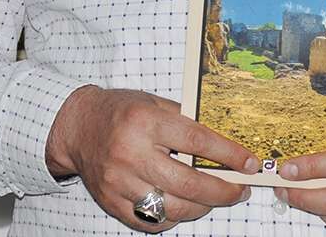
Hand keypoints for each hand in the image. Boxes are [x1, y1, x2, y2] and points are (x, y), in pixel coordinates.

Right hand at [45, 86, 260, 231]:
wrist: (76, 127)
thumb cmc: (120, 112)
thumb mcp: (153, 104)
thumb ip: (185, 122)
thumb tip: (225, 145)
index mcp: (145, 122)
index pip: (196, 141)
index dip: (228, 155)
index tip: (249, 164)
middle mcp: (131, 153)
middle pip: (188, 183)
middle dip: (222, 191)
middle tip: (240, 190)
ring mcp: (119, 181)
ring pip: (172, 208)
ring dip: (201, 207)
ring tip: (213, 199)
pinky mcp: (111, 202)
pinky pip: (151, 221)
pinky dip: (173, 217)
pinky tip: (182, 206)